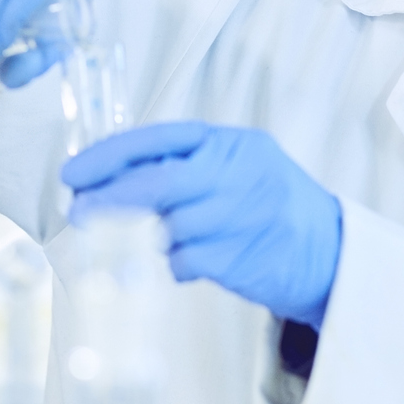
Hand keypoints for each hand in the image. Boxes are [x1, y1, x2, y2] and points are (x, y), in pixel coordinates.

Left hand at [62, 122, 342, 328]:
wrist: (331, 253)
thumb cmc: (265, 206)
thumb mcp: (233, 170)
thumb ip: (180, 170)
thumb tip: (104, 185)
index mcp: (231, 142)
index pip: (159, 139)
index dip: (110, 155)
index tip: (73, 173)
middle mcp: (239, 172)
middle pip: (159, 182)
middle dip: (110, 198)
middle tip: (77, 212)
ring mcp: (245, 214)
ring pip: (170, 226)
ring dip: (151, 238)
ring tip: (164, 240)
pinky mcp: (245, 256)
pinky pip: (185, 261)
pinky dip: (177, 264)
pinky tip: (191, 262)